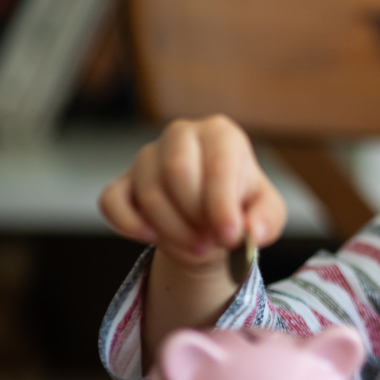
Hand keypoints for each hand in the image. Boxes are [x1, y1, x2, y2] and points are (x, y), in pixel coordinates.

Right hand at [99, 115, 285, 270]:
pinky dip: (130, 226)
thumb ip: (268, 220)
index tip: (230, 236)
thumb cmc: (241, 208)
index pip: (217, 163)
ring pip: (148, 192)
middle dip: (196, 217)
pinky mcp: (120, 181)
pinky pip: (112, 203)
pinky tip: (154, 237)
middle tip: (213, 242)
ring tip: (197, 245)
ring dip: (173, 230)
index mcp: (221, 133)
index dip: (222, 204)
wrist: (209, 221)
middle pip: (178, 172)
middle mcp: (181, 135)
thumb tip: (253, 231)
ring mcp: (146, 156)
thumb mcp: (268, 213)